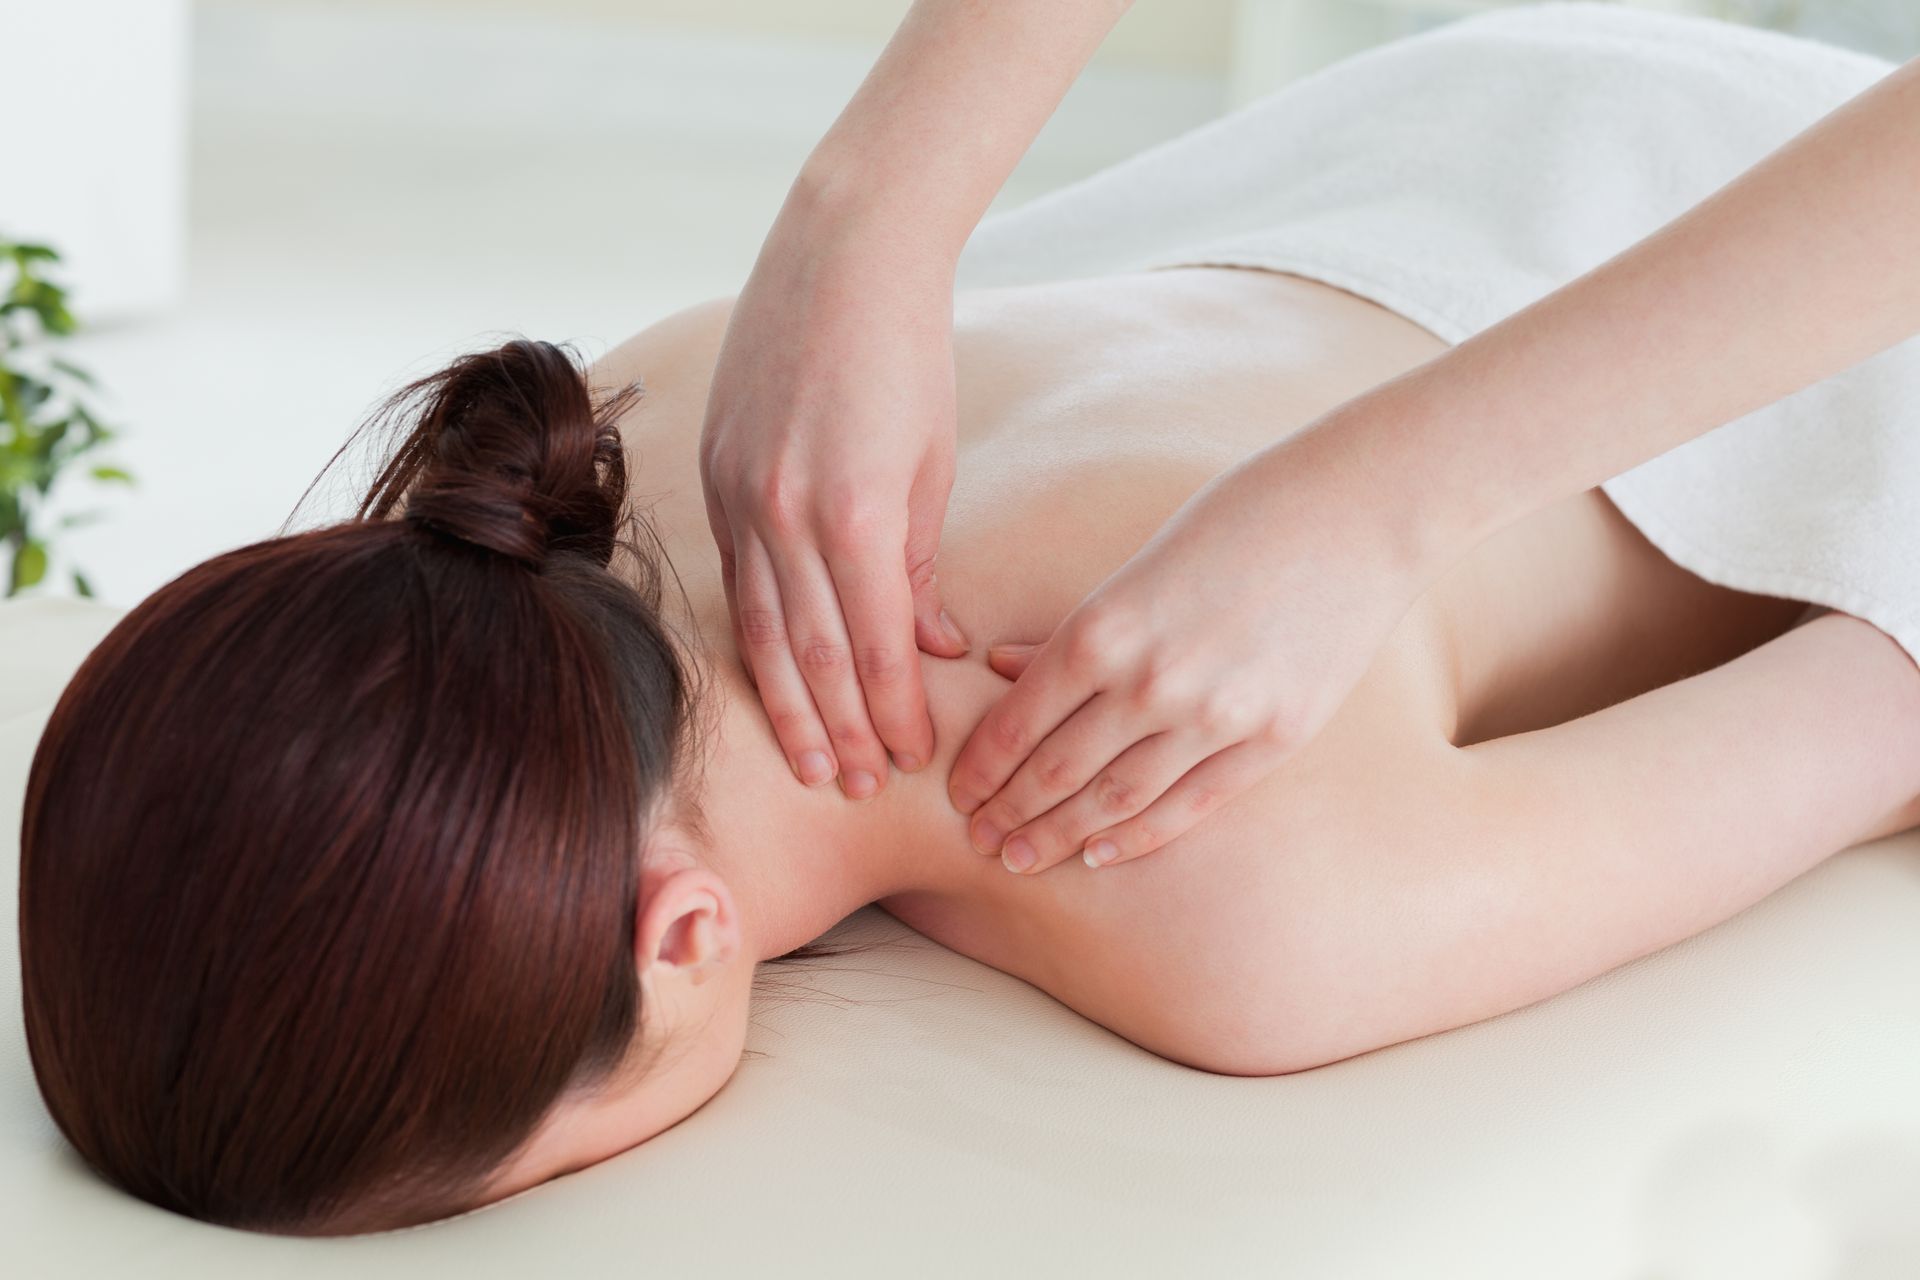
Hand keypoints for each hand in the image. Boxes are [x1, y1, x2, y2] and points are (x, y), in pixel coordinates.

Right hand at [700, 207, 969, 800]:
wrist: (837, 253)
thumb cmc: (906, 355)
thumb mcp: (933, 464)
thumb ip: (923, 564)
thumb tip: (931, 648)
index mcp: (854, 512)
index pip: (875, 646)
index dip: (893, 712)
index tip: (913, 759)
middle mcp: (783, 514)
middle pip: (808, 656)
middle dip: (839, 731)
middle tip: (859, 787)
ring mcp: (736, 495)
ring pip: (756, 631)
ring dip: (787, 708)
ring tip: (813, 764)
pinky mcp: (712, 476)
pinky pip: (731, 580)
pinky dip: (751, 641)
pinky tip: (767, 683)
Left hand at [948, 444, 1427, 872]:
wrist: (1361, 510)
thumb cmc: (1241, 518)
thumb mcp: (1141, 564)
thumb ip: (1076, 631)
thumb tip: (998, 668)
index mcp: (1104, 626)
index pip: (1018, 721)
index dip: (980, 766)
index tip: (957, 792)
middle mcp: (1150, 681)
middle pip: (1056, 771)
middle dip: (1008, 811)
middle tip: (979, 839)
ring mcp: (1215, 717)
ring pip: (1115, 800)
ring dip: (1060, 835)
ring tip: (1023, 860)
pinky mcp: (1274, 738)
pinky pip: (1190, 806)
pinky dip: (1138, 836)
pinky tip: (1100, 853)